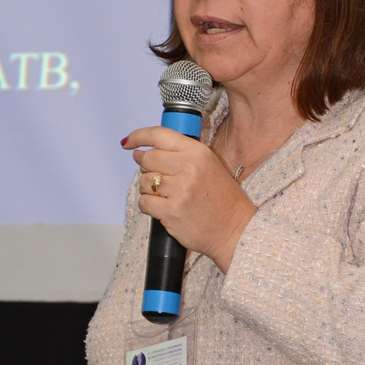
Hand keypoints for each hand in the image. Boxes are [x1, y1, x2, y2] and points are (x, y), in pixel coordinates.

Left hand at [124, 126, 256, 273]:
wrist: (235, 229)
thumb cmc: (223, 200)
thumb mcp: (208, 165)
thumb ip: (178, 155)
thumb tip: (140, 152)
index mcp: (198, 152)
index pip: (159, 135)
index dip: (138, 136)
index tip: (129, 143)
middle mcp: (188, 168)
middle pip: (147, 159)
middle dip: (147, 169)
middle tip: (159, 178)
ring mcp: (179, 191)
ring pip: (144, 182)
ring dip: (149, 189)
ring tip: (167, 196)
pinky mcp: (171, 212)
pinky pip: (145, 202)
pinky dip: (149, 206)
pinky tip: (163, 208)